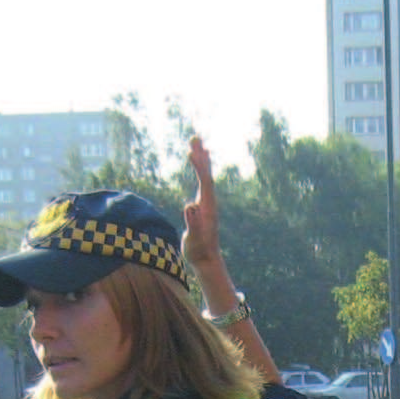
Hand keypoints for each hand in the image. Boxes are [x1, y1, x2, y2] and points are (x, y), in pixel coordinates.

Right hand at [181, 135, 220, 271]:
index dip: (199, 167)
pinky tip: (199, 167)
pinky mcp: (203, 208)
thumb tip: (190, 207)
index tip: (191, 152)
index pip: (204, 182)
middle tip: (195, 137)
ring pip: (205, 178)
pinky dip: (201, 171)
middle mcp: (209, 203)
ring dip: (201, 161)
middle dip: (201, 157)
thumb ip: (193, 224)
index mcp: (208, 208)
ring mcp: (207, 205)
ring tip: (198, 145)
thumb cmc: (199, 251)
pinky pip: (203, 184)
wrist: (207, 261)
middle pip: (206, 175)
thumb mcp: (194, 239)